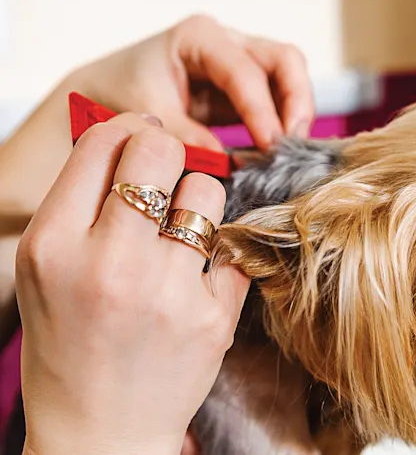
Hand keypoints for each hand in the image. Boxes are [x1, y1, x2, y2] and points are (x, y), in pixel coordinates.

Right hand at [15, 114, 249, 454]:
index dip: (127, 130)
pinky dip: (215, 251)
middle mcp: (110, 262)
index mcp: (53, 245)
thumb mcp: (47, 269)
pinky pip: (229, 242)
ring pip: (207, 190)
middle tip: (165, 173)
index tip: (140, 137)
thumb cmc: (68, 346)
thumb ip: (79, 199)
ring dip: (196, 201)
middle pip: (160, 150)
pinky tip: (194, 276)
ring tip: (178, 234)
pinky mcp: (214, 315)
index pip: (102, 142)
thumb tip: (127, 131)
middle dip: (166, 152)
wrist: (101, 432)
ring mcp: (168, 290)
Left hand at [71, 15, 314, 150]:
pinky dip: (284, 121)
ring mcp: (240, 62)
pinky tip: (278, 150)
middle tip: (293, 145)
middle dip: (297, 101)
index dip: (262, 110)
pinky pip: (278, 98)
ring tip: (290, 151)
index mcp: (199, 37)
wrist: (103, 93)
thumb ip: (186, 137)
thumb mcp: (144, 115)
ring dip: (297, 112)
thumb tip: (229, 162)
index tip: (271, 147)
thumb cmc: (118, 93)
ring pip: (289, 76)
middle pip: (284, 60)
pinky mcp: (244, 89)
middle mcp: (227, 42)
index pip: (244, 72)